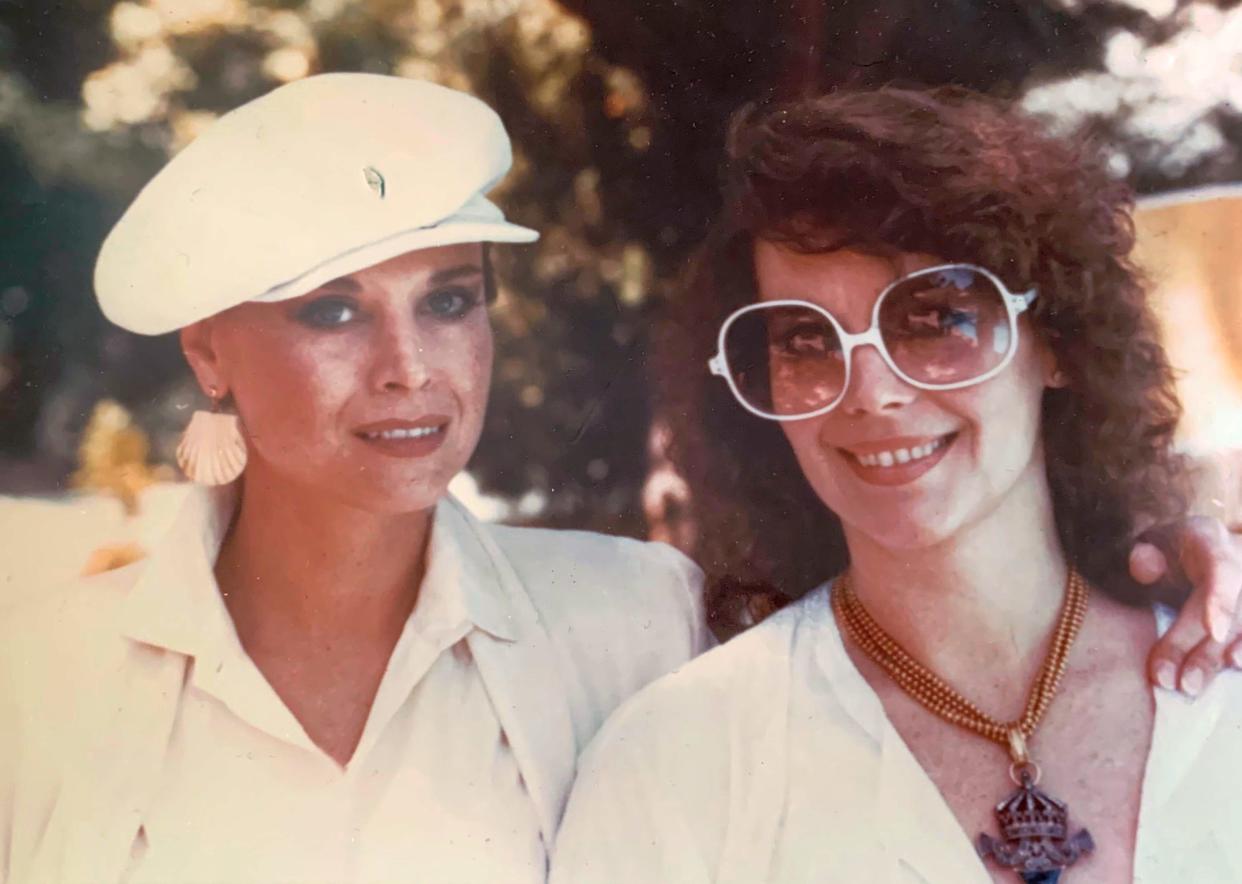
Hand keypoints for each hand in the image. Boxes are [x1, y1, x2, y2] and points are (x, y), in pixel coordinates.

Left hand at [1133, 516, 1241, 696]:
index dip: (1221, 600)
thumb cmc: (1166, 547)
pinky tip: (1230, 669)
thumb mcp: (1149, 541)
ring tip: (1190, 687)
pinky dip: (1241, 655)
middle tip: (1173, 681)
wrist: (1192, 546)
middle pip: (1232, 611)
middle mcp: (1239, 561)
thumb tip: (1142, 567)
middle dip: (1203, 649)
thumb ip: (1142, 554)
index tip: (1214, 631)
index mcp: (1209, 539)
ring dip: (1217, 660)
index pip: (1222, 567)